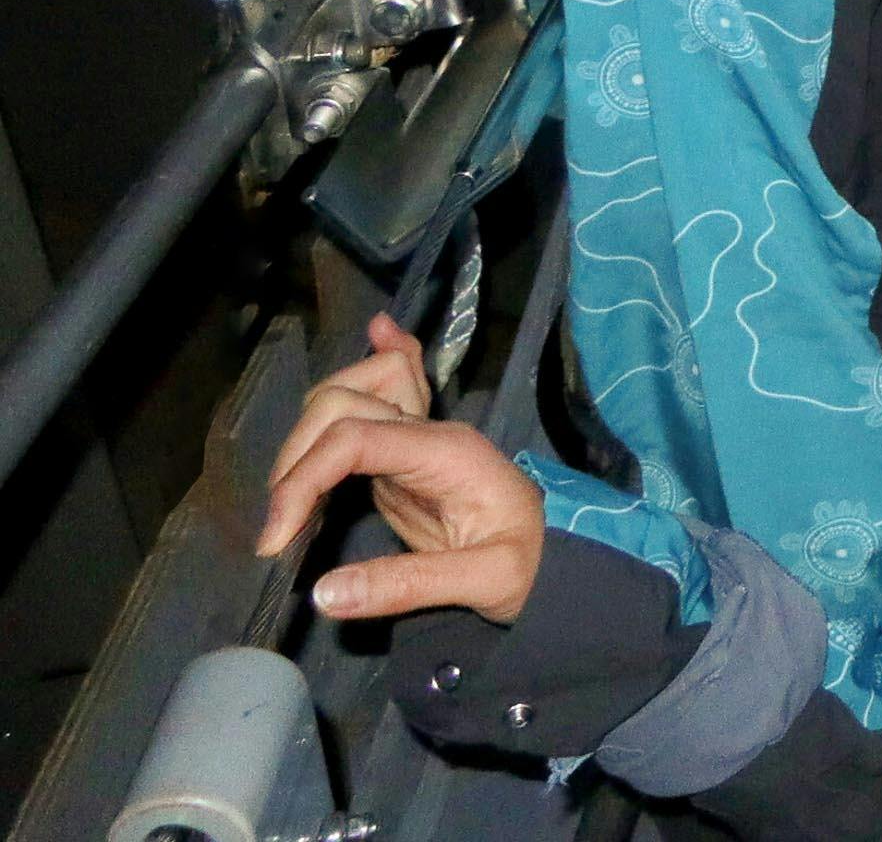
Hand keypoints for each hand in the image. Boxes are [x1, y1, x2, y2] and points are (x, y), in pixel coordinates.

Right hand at [256, 313, 544, 623]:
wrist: (561, 558)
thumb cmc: (534, 564)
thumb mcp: (486, 581)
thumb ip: (408, 586)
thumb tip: (323, 595)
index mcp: (447, 452)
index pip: (355, 437)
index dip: (303, 479)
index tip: (275, 540)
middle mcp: (429, 432)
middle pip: (343, 402)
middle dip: (294, 457)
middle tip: (278, 531)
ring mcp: (417, 440)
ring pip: (352, 393)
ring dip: (308, 432)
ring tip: (286, 497)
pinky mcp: (405, 459)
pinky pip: (383, 398)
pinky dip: (371, 369)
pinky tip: (380, 331)